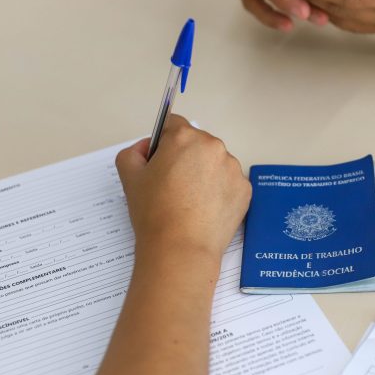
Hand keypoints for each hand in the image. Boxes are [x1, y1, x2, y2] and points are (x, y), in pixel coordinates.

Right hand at [115, 115, 251, 259]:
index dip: (162, 143)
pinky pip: (229, 183)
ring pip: (214, 163)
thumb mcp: (129, 175)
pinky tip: (204, 210)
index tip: (160, 161)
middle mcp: (213, 147)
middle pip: (196, 144)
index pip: (172, 125)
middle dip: (185, 159)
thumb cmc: (155, 214)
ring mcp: (233, 169)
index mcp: (184, 137)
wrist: (181, 248)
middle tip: (172, 187)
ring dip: (204, 175)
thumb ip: (134, 151)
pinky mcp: (244, 190)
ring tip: (189, 202)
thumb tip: (147, 148)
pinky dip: (218, 192)